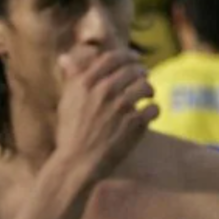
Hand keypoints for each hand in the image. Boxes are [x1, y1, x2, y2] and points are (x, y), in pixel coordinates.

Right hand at [55, 48, 158, 179]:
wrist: (77, 162)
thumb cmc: (70, 132)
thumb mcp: (66, 101)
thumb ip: (71, 78)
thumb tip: (64, 57)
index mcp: (86, 83)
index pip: (113, 58)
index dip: (128, 56)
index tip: (135, 59)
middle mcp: (104, 91)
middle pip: (133, 70)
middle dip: (141, 72)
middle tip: (143, 77)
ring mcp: (121, 106)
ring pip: (147, 86)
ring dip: (149, 90)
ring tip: (146, 96)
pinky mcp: (135, 123)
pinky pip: (154, 108)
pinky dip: (153, 110)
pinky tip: (147, 114)